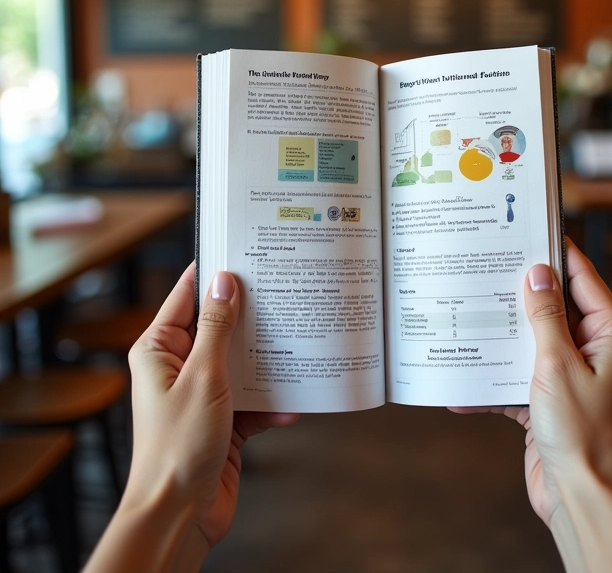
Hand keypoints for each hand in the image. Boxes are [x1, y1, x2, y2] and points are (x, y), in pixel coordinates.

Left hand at [125, 264, 298, 558]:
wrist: (179, 514)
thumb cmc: (177, 448)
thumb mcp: (203, 377)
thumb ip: (216, 328)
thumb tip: (224, 283)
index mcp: (159, 350)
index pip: (186, 297)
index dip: (213, 274)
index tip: (243, 253)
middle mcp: (178, 367)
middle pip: (218, 327)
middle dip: (250, 316)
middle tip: (282, 295)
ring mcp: (201, 392)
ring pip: (240, 361)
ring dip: (265, 359)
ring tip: (295, 343)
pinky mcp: (222, 418)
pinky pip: (251, 398)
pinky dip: (271, 402)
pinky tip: (292, 403)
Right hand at [450, 240, 611, 526]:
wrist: (579, 498)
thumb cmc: (582, 434)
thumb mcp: (557, 364)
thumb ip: (546, 316)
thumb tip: (538, 273)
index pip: (582, 279)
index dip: (556, 254)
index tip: (528, 231)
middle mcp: (596, 350)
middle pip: (555, 308)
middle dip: (521, 295)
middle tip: (488, 270)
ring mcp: (573, 374)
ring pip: (534, 339)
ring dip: (504, 335)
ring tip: (470, 314)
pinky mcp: (551, 398)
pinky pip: (520, 375)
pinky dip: (495, 378)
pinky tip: (463, 380)